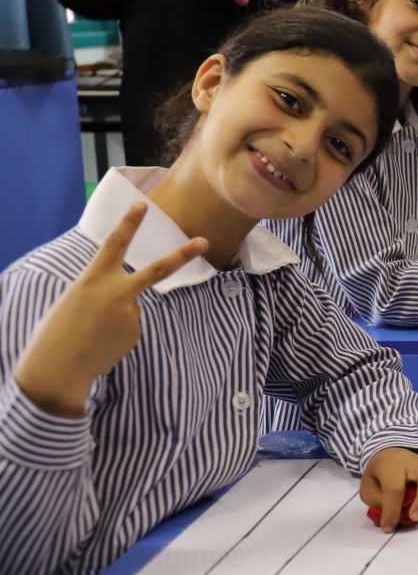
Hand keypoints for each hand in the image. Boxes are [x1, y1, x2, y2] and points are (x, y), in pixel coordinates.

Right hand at [14, 203, 207, 416]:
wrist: (57, 369)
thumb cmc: (57, 332)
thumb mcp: (73, 299)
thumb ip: (101, 291)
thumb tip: (126, 299)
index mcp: (93, 279)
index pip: (114, 244)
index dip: (129, 223)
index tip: (142, 205)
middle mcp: (117, 292)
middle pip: (157, 270)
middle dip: (182, 254)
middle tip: (203, 241)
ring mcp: (131, 312)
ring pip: (130, 307)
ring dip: (113, 318)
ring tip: (91, 333)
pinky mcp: (136, 332)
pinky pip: (129, 326)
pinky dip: (115, 333)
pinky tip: (100, 343)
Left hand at [360, 447, 417, 532]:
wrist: (391, 456)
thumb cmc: (379, 475)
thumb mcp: (368, 488)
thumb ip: (378, 502)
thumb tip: (395, 515)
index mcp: (393, 465)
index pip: (395, 488)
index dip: (392, 511)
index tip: (388, 527)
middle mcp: (416, 463)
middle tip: (414, 518)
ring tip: (415, 516)